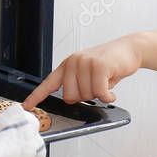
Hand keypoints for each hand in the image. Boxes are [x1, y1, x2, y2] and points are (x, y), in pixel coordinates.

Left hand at [23, 34, 142, 108]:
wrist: (129, 49)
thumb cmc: (110, 65)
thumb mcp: (88, 74)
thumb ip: (77, 85)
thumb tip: (70, 99)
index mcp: (67, 65)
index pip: (48, 83)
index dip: (36, 97)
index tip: (27, 106)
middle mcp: (73, 62)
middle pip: (70, 96)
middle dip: (86, 96)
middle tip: (97, 86)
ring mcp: (85, 63)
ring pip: (87, 95)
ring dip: (99, 94)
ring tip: (106, 81)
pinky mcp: (99, 66)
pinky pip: (100, 93)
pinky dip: (108, 96)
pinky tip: (112, 91)